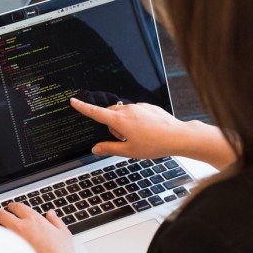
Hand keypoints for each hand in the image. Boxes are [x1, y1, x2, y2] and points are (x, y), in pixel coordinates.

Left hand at [0, 203, 88, 252]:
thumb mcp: (64, 234)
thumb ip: (56, 221)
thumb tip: (51, 214)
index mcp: (34, 220)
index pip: (20, 208)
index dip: (13, 206)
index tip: (10, 206)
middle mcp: (20, 227)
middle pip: (2, 214)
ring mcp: (11, 239)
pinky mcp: (7, 252)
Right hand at [70, 97, 235, 169]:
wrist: (178, 136)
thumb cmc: (154, 144)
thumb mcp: (128, 151)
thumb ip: (109, 148)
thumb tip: (95, 149)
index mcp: (119, 121)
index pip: (96, 113)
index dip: (83, 107)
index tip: (73, 101)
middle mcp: (128, 110)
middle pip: (110, 115)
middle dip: (112, 126)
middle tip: (124, 140)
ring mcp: (139, 107)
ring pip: (123, 114)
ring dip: (124, 124)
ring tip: (139, 137)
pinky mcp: (148, 106)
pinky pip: (135, 112)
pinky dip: (136, 121)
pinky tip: (147, 131)